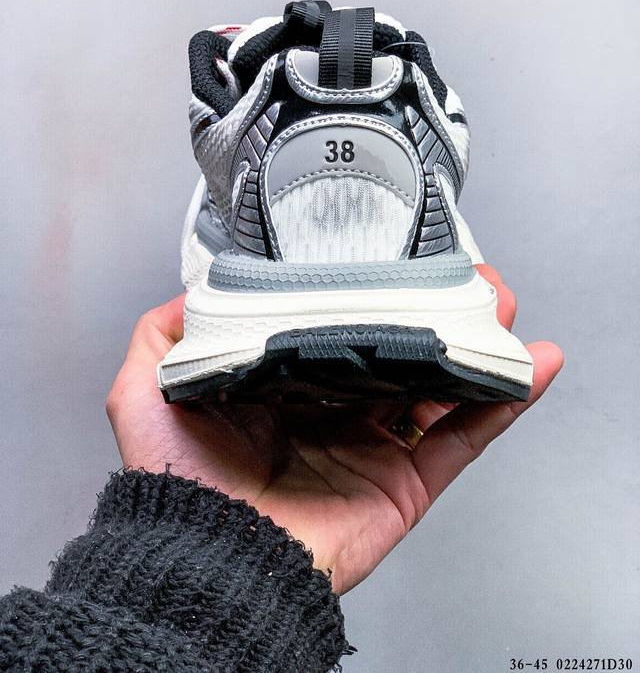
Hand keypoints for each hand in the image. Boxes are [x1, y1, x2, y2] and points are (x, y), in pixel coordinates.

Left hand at [106, 265, 562, 594]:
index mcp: (288, 390)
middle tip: (465, 280)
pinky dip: (502, 405)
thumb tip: (190, 298)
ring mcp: (377, 449)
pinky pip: (463, 441)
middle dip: (439, 314)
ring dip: (479, 346)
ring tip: (503, 307)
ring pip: (441, 389)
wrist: (207, 558)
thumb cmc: (178, 482)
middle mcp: (336, 415)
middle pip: (403, 355)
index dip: (375, 298)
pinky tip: (528, 368)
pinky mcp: (405, 484)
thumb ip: (162, 338)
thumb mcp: (143, 391)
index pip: (342, 333)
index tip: (401, 265)